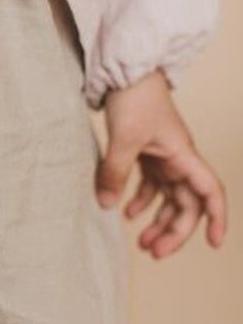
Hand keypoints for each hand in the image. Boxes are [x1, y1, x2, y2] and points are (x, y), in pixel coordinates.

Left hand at [96, 69, 226, 258]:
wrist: (125, 70)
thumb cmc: (134, 98)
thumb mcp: (123, 139)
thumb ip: (115, 173)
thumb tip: (107, 206)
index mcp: (183, 156)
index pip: (209, 193)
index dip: (215, 219)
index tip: (213, 244)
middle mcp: (178, 159)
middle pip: (186, 203)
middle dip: (174, 231)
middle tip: (153, 253)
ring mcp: (162, 155)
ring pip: (168, 197)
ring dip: (157, 220)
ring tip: (141, 243)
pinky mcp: (145, 150)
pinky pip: (149, 183)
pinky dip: (140, 199)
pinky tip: (126, 213)